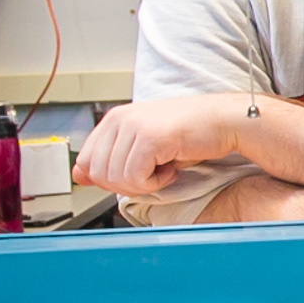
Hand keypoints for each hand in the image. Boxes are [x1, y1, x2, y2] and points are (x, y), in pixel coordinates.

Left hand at [73, 93, 253, 194]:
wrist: (225, 122)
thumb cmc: (190, 134)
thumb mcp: (143, 146)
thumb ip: (110, 158)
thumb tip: (79, 174)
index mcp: (114, 119)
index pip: (86, 162)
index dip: (108, 179)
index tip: (136, 174)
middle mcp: (119, 118)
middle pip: (98, 174)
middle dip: (126, 184)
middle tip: (153, 173)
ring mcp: (133, 126)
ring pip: (116, 179)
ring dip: (144, 183)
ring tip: (164, 167)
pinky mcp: (149, 137)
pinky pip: (136, 178)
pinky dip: (156, 183)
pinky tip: (171, 168)